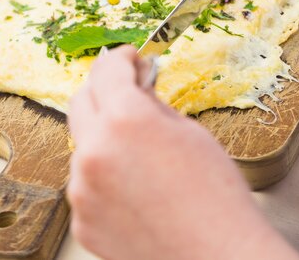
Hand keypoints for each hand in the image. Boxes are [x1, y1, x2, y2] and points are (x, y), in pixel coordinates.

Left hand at [67, 46, 298, 259]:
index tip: (130, 59)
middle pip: (81, 102)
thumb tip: (137, 89)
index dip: (121, 59)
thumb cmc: (217, 202)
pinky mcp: (82, 221)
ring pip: (84, 147)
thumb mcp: (191, 134)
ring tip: (144, 158)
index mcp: (125, 121)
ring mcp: (83, 190)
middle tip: (127, 92)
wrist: (217, 259)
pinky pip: (87, 186)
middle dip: (103, 91)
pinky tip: (138, 190)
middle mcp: (94, 152)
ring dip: (105, 141)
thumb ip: (153, 106)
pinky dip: (105, 180)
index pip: (106, 71)